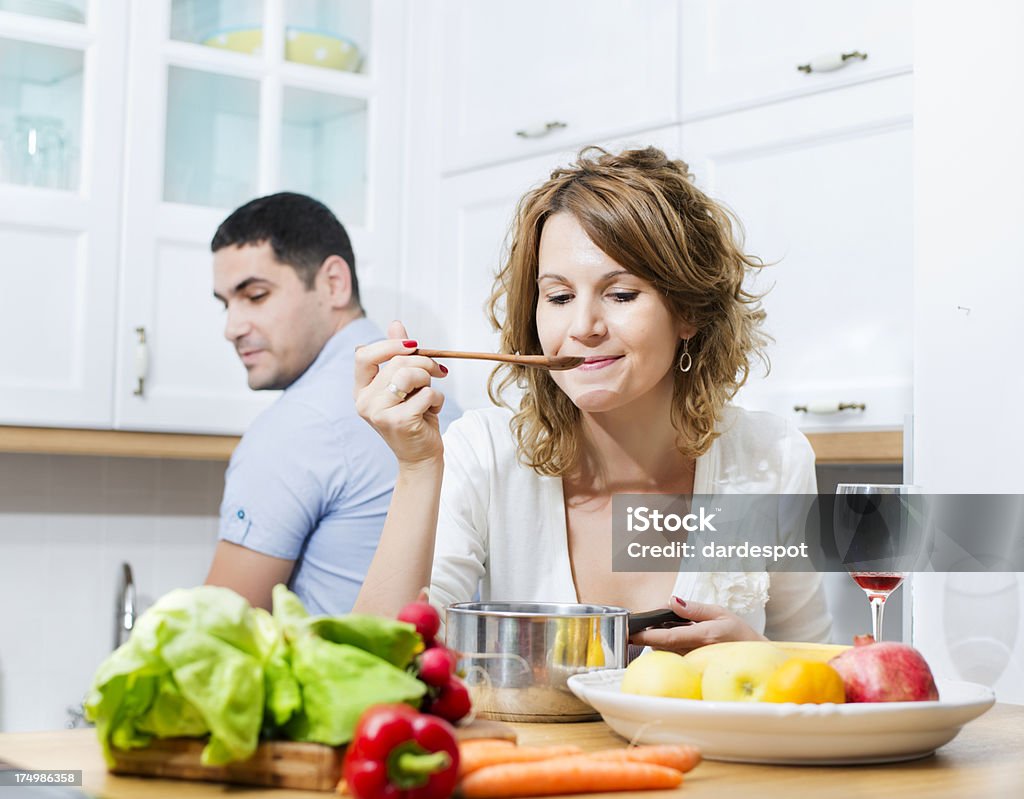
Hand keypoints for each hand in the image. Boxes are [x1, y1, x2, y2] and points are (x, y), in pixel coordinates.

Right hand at [355, 320, 447, 466]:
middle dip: (423, 363)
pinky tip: (432, 411)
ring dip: (429, 380)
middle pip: (396, 363)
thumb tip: (396, 324)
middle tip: (438, 372)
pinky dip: (437, 400)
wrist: (420, 456)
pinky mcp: (398, 422)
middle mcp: (364, 402)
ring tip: (431, 394)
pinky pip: (426, 394)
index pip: (363, 355)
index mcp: (361, 390)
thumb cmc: (414, 417)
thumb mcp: (406, 385)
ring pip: (409, 375)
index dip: (389, 345)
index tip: (414, 346)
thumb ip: (398, 356)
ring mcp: (379, 413)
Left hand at [629, 596, 765, 655]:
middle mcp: (697, 652)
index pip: (668, 638)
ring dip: (662, 639)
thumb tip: (672, 601)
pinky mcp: (694, 668)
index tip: (632, 633)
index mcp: (703, 636)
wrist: (754, 657)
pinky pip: (675, 656)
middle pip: (662, 645)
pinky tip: (683, 638)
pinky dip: (671, 646)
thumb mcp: (720, 612)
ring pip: (666, 651)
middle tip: (661, 620)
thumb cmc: (739, 634)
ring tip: (676, 627)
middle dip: (654, 633)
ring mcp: (695, 662)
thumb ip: (694, 608)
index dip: (647, 636)